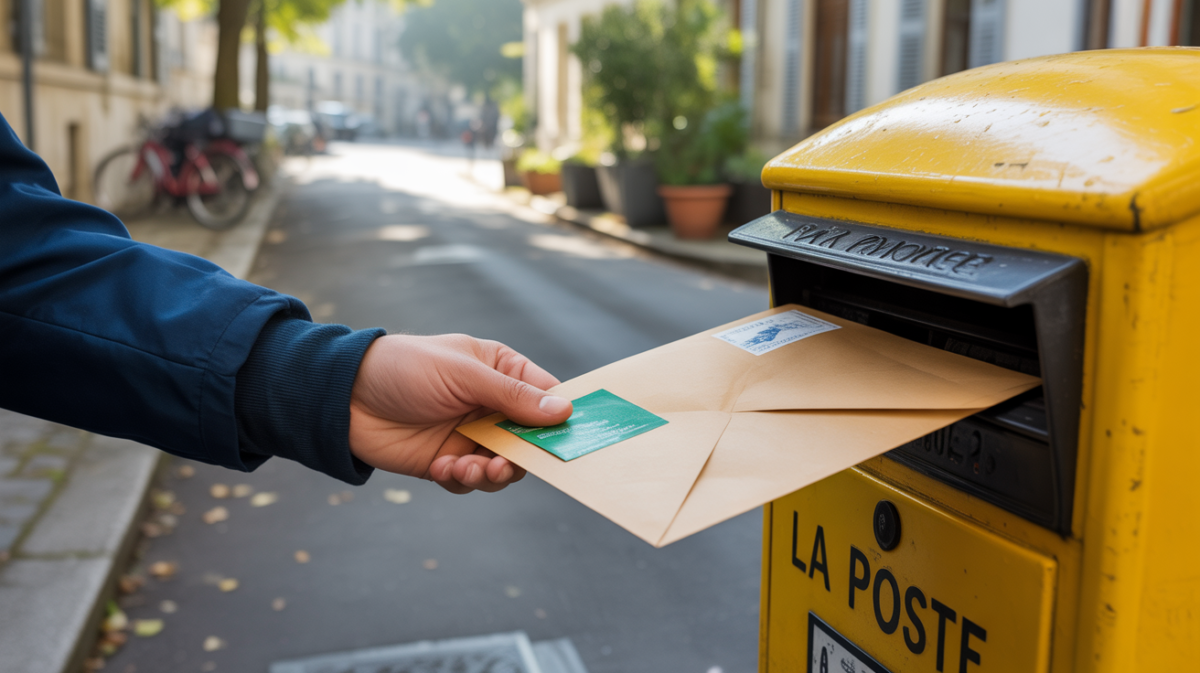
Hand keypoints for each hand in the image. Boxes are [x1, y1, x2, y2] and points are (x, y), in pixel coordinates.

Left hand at [348, 334, 571, 493]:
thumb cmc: (405, 368)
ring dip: (491, 474)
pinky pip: (470, 482)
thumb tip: (564, 411)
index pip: (547, 396)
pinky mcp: (447, 461)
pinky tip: (442, 469)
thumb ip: (512, 395)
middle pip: (530, 440)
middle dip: (521, 457)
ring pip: (503, 467)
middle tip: (503, 464)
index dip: (561, 419)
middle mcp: (491, 406)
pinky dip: (462, 482)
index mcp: (501, 372)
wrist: (344, 397)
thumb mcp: (463, 374)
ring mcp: (470, 436)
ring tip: (468, 469)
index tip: (570, 441)